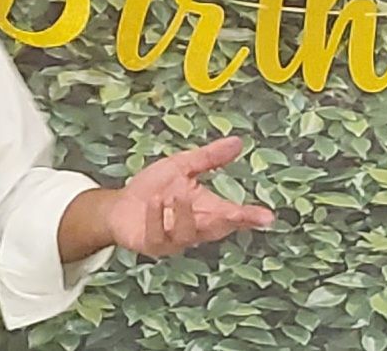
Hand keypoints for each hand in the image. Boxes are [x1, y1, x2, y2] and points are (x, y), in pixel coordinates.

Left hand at [106, 136, 273, 257]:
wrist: (119, 206)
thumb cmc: (153, 188)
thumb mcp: (182, 166)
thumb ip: (210, 157)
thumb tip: (237, 142)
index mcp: (206, 210)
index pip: (233, 215)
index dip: (251, 217)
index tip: (267, 216)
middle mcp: (194, 228)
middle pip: (217, 228)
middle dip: (227, 222)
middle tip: (235, 213)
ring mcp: (174, 239)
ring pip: (187, 233)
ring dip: (183, 213)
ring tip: (176, 194)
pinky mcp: (153, 244)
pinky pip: (159, 236)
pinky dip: (157, 218)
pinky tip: (154, 202)